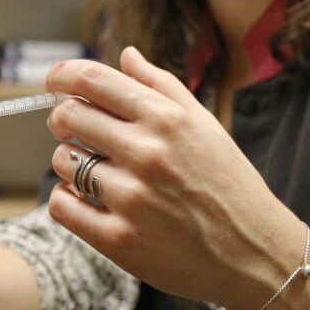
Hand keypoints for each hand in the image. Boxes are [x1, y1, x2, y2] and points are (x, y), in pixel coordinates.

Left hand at [44, 47, 302, 309]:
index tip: (54, 81)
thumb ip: (162, 86)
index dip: (62, 75)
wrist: (255, 255)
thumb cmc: (230, 185)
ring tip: (93, 169)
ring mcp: (131, 198)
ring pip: (63, 161)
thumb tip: (126, 54)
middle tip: (71, 126)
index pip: (92, 80)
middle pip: (68, 116)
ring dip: (69, 160)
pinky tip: (85, 199)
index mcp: (167, 119)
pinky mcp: (119, 239)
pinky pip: (62, 206)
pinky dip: (66, 200)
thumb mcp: (205, 125)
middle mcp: (147, 153)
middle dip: (62, 117)